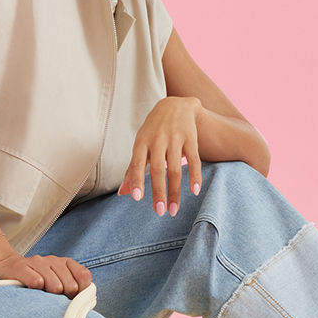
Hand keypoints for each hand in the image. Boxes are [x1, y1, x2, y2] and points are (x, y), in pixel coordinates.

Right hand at [0, 241, 90, 295]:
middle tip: (53, 299)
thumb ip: (71, 288)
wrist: (4, 266)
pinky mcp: (21, 268)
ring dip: (50, 296)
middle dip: (64, 297)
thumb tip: (83, 303)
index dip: (81, 292)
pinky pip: (36, 282)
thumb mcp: (55, 280)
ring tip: (41, 295)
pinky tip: (31, 290)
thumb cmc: (33, 278)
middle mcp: (52, 261)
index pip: (84, 276)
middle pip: (70, 285)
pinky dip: (36, 291)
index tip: (72, 298)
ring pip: (55, 286)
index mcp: (64, 263)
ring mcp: (37, 263)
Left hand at [118, 97, 202, 215]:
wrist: (176, 105)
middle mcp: (158, 139)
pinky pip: (194, 160)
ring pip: (175, 169)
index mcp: (142, 142)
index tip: (137, 198)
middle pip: (158, 169)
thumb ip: (132, 170)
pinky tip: (194, 191)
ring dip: (175, 191)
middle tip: (160, 212)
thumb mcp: (141, 145)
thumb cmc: (154, 130)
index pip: (137, 163)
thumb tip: (122, 194)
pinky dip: (195, 177)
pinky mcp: (191, 138)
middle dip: (159, 192)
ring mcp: (176, 138)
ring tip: (174, 210)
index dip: (136, 180)